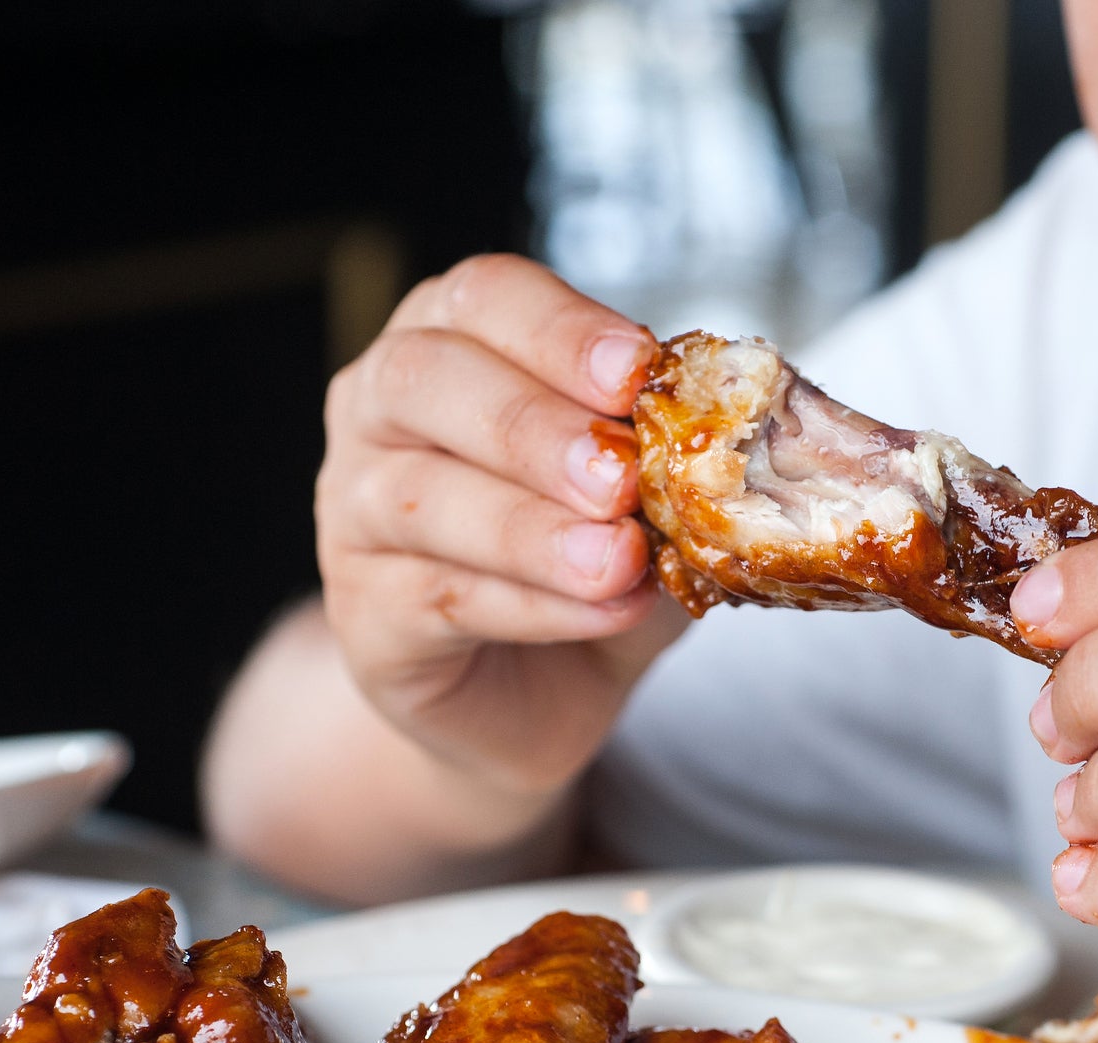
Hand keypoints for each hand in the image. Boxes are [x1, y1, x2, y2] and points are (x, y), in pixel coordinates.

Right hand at [315, 255, 687, 810]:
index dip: (559, 329)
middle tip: (620, 475)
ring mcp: (352, 512)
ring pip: (421, 498)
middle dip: (532, 425)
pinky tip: (605, 611)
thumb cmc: (593, 558)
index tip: (637, 373)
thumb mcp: (652, 492)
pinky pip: (438, 598)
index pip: (484, 298)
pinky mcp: (365, 615)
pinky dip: (534, 605)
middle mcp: (380, 410)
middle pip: (425, 380)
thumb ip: (676, 455)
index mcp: (452, 341)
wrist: (541, 689)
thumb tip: (745, 438)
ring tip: (619, 560)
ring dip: (532, 529)